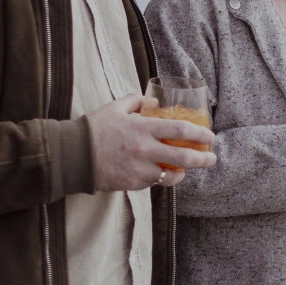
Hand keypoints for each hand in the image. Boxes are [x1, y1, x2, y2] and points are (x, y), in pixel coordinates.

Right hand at [85, 95, 216, 190]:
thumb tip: (152, 101)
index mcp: (142, 128)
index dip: (199, 134)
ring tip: (190, 168)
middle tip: (212, 158)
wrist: (74, 157)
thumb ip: (136, 100)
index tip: (209, 136)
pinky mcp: (133, 184)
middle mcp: (145, 150)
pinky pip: (155, 182)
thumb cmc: (94, 129)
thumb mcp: (115, 108)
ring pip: (172, 175)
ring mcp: (140, 169)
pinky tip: (166, 173)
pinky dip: (163, 177)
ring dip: (184, 172)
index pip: (179, 130)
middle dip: (203, 159)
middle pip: (184, 158)